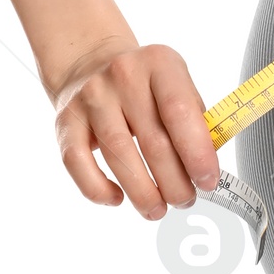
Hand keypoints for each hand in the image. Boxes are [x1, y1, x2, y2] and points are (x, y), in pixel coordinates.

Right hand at [51, 38, 219, 218]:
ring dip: (143, 193)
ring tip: (158, 210)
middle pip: (153, 140)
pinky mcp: (65, 121)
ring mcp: (91, 97)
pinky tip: (117, 199)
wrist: (91, 64)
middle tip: (185, 201)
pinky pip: (79, 164)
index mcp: (159, 63)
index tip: (208, 182)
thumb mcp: (174, 83)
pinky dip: (99, 190)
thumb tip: (207, 168)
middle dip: (174, 182)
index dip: (198, 153)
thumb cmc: (144, 85)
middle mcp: (124, 75)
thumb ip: (193, 119)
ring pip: (119, 156)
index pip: (181, 111)